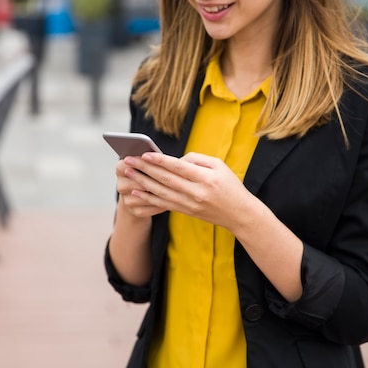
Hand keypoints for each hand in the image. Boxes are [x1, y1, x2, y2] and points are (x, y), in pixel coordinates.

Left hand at [124, 152, 254, 230]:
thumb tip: (176, 159)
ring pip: (161, 192)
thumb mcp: (220, 166)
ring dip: (142, 182)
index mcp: (206, 178)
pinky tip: (136, 192)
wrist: (239, 214)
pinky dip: (148, 198)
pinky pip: (164, 204)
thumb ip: (197, 159)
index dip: (160, 160)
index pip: (178, 167)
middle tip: (129, 160)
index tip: (144, 154)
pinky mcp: (186, 211)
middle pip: (166, 179)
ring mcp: (190, 204)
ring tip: (128, 173)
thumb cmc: (230, 186)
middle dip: (145, 169)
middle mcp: (196, 192)